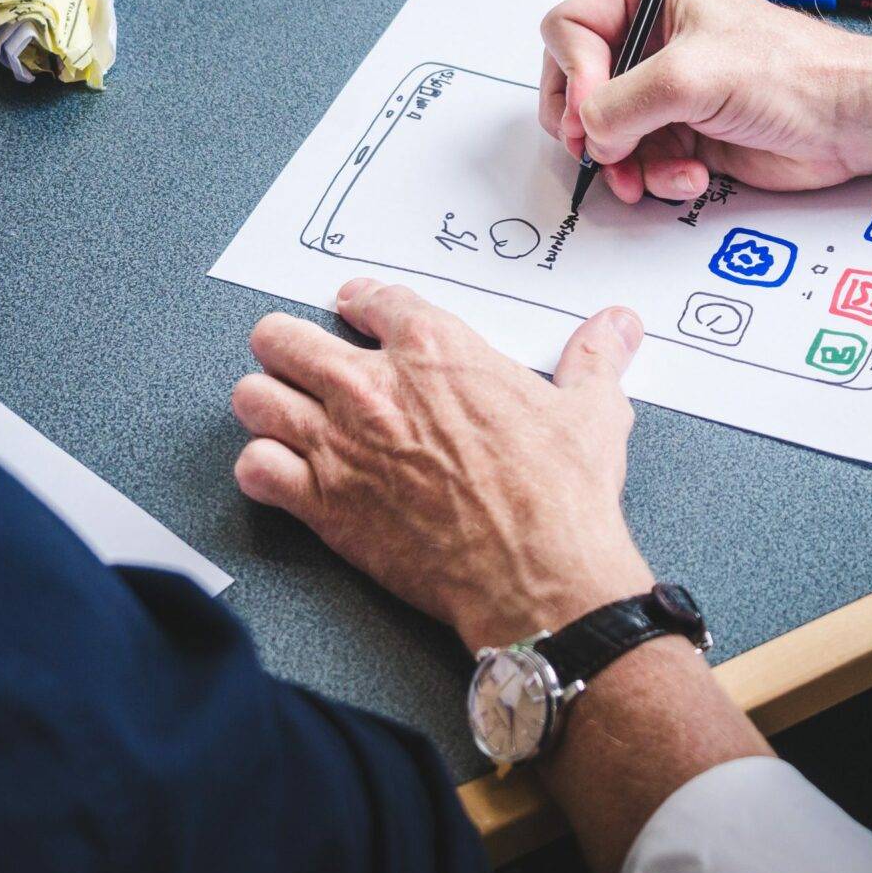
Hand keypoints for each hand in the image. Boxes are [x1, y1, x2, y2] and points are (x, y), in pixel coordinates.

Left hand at [230, 280, 653, 652]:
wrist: (539, 574)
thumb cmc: (561, 494)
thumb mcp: (591, 412)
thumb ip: (595, 359)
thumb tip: (618, 326)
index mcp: (435, 347)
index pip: (369, 298)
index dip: (359, 303)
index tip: (354, 311)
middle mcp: (374, 386)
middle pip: (284, 338)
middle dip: (289, 348)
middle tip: (303, 363)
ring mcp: (339, 443)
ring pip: (254, 397)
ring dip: (266, 404)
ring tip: (282, 415)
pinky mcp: (322, 503)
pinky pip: (254, 468)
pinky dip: (260, 471)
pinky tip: (280, 475)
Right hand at [539, 0, 871, 204]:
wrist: (848, 122)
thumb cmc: (794, 73)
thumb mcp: (691, 76)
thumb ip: (621, 104)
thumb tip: (587, 133)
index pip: (570, 28)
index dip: (574, 75)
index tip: (593, 113)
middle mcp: (651, 37)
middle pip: (577, 85)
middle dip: (590, 127)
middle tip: (601, 152)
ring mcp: (664, 88)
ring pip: (603, 133)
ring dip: (625, 163)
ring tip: (648, 174)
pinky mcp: (680, 132)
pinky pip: (637, 162)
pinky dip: (656, 176)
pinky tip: (691, 174)